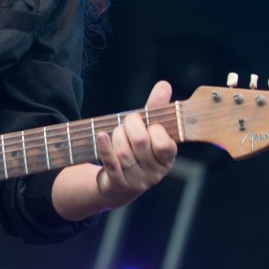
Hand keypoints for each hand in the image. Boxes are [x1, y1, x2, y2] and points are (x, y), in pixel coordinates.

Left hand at [93, 80, 177, 209]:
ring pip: (123, 152)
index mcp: (167, 159)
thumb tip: (164, 85)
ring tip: (118, 132)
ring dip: (117, 135)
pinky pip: (110, 162)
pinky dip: (104, 147)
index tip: (149, 124)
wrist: (121, 183)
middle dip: (131, 125)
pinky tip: (101, 135)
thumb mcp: (150, 131)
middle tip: (129, 122)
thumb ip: (156, 109)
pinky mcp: (117, 182)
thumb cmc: (139, 150)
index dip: (154, 130)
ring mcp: (135, 180)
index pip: (165, 145)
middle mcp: (154, 173)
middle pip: (140, 143)